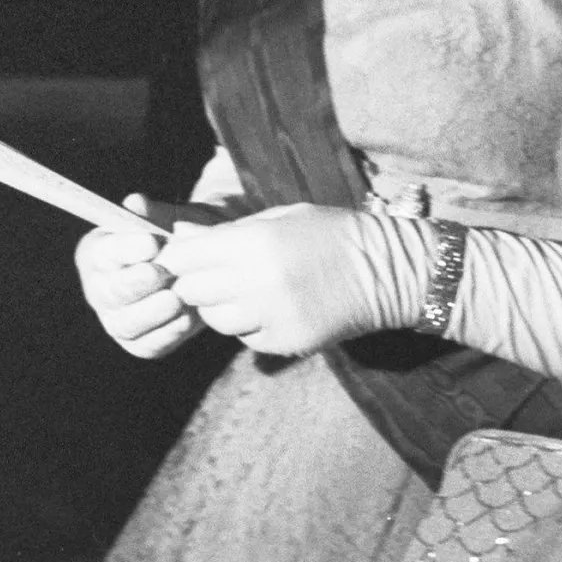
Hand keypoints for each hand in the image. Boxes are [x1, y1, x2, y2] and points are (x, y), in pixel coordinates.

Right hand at [73, 193, 222, 359]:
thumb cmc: (179, 233)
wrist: (205, 262)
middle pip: (109, 293)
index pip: (104, 253)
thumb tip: (136, 203)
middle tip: (159, 272)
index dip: (125, 249)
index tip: (152, 242)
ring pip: (126, 324)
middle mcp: (100, 289)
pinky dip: (167, 333)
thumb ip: (154, 213)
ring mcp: (118, 319)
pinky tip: (186, 319)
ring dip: (151, 312)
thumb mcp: (171, 217)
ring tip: (176, 298)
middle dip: (134, 283)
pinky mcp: (140, 342)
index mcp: (98, 252)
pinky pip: (149, 344)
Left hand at [156, 202, 429, 356]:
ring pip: (215, 320)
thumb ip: (227, 231)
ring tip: (243, 291)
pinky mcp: (284, 343)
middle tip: (211, 274)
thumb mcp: (280, 218)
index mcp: (255, 242)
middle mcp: (258, 282)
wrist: (383, 269)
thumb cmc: (329, 233)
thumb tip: (178, 236)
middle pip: (192, 291)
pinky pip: (245, 338)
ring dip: (219, 307)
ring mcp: (271, 317)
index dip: (178, 257)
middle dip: (194, 283)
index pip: (186, 257)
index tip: (182, 257)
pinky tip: (270, 307)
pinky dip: (248, 325)